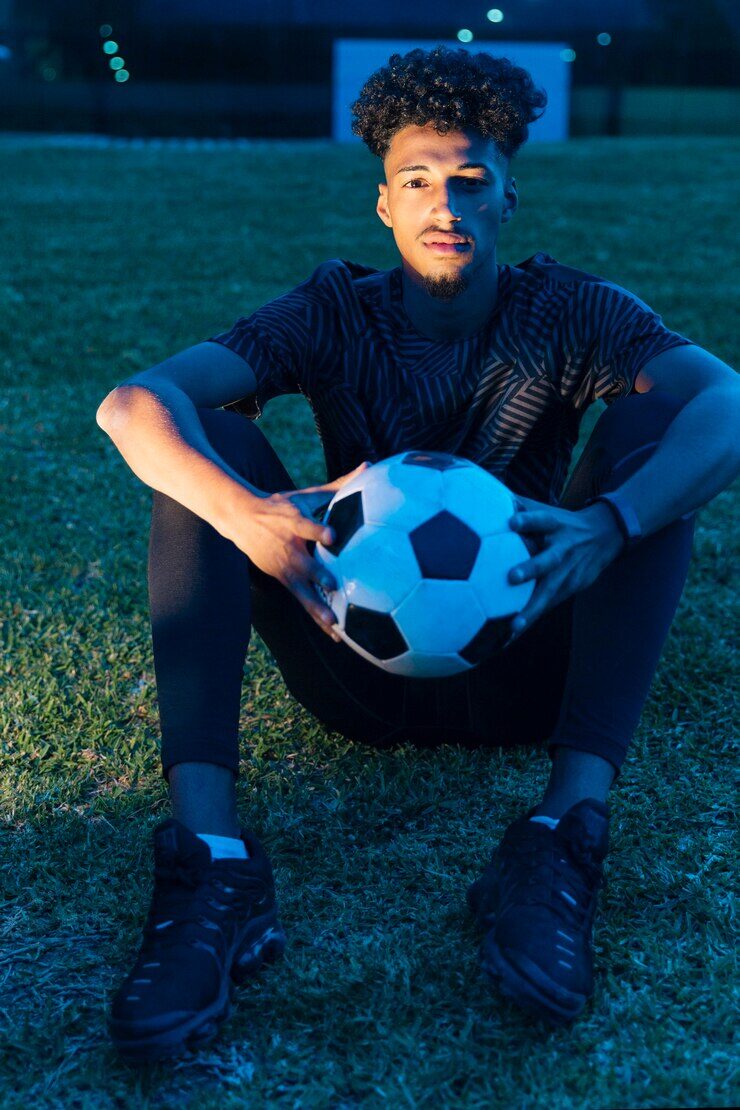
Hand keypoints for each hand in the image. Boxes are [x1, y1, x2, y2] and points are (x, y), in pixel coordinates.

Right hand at [227, 461, 371, 639]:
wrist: (241, 520)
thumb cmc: (281, 506)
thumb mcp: (305, 494)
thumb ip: (339, 484)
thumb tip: (369, 466)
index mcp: (294, 523)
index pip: (306, 527)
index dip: (318, 531)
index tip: (332, 535)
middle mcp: (289, 548)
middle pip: (304, 564)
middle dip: (319, 575)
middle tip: (334, 585)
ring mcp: (285, 567)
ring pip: (303, 590)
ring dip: (317, 607)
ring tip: (335, 624)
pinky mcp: (284, 580)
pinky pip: (304, 601)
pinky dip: (318, 616)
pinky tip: (336, 634)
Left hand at [505, 495, 624, 641]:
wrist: (605, 535)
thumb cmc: (562, 523)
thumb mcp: (547, 510)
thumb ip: (521, 506)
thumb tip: (484, 492)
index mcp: (555, 525)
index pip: (542, 519)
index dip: (528, 519)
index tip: (512, 521)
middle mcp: (563, 548)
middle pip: (548, 559)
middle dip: (531, 569)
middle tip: (512, 577)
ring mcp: (569, 571)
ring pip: (550, 591)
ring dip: (532, 609)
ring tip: (514, 626)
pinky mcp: (572, 588)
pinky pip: (549, 605)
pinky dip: (532, 617)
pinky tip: (512, 634)